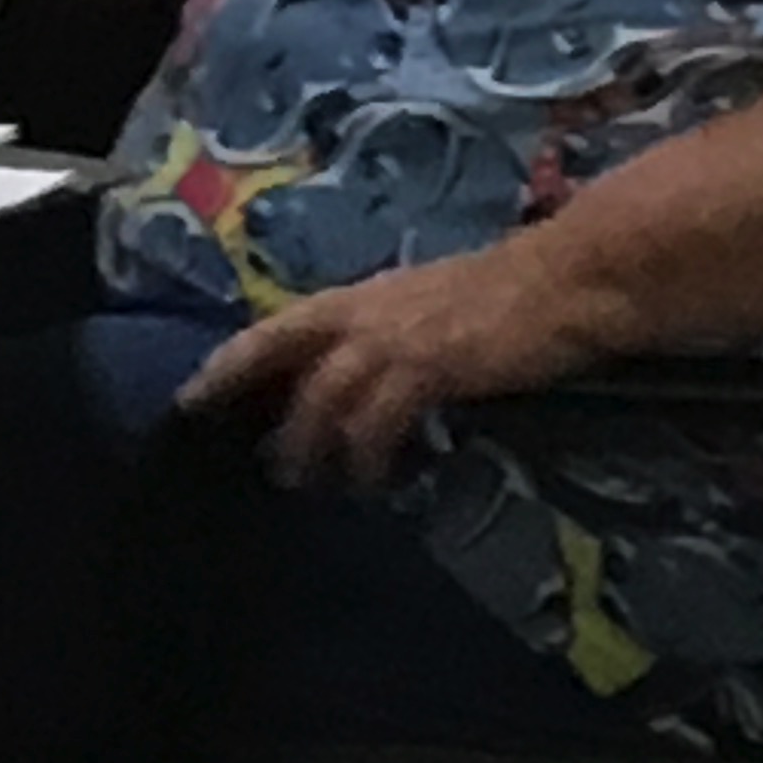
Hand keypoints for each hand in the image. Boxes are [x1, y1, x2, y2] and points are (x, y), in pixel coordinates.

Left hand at [176, 246, 603, 487]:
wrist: (569, 279)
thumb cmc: (517, 294)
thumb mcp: (439, 308)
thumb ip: (401, 335)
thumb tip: (378, 379)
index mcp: (370, 294)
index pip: (282, 323)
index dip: (234, 357)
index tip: (192, 391)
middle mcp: (370, 309)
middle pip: (281, 347)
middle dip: (237, 388)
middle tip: (215, 436)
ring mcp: (397, 335)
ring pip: (324, 394)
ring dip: (308, 442)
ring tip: (302, 482)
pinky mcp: (429, 365)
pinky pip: (378, 421)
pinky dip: (369, 455)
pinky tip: (376, 482)